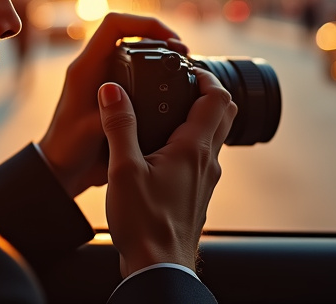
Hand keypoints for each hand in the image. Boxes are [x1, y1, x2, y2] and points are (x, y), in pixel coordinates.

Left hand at [37, 12, 186, 197]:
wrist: (62, 169)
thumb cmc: (68, 149)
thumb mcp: (91, 131)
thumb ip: (110, 115)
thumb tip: (133, 101)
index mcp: (86, 67)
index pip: (114, 24)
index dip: (145, 24)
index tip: (171, 40)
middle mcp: (95, 66)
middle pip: (129, 33)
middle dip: (159, 37)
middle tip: (184, 56)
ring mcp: (104, 78)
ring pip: (134, 50)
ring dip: (159, 53)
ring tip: (183, 67)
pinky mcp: (113, 92)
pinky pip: (137, 70)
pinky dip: (156, 72)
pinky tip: (171, 87)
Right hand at [98, 69, 235, 275]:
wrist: (159, 268)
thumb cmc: (143, 223)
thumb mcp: (123, 169)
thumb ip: (119, 125)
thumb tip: (112, 89)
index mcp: (193, 148)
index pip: (217, 97)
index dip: (205, 75)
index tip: (186, 66)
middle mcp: (207, 161)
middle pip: (224, 113)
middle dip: (207, 92)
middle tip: (183, 83)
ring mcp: (206, 180)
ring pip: (214, 137)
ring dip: (199, 118)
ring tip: (169, 111)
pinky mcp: (198, 194)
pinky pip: (202, 158)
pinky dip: (191, 143)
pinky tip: (164, 150)